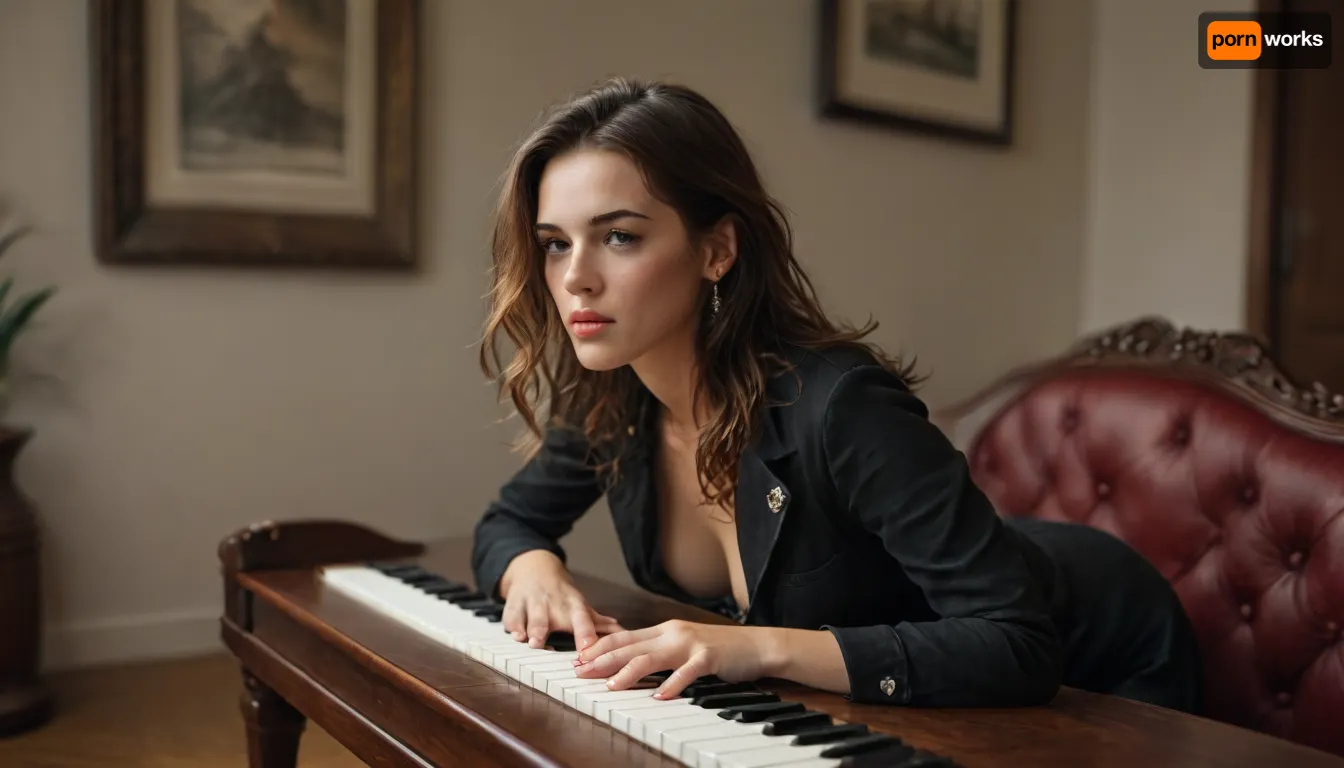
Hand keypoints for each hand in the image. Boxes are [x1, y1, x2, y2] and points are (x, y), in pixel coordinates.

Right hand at [499, 550, 624, 650]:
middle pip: (550, 618)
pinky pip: (511, 615)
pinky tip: (513, 635)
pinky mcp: (513, 603)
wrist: (534, 568)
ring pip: (529, 617)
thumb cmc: (561, 594)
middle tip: (545, 646)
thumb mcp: (580, 605)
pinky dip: (512, 625)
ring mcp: (531, 602)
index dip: (584, 633)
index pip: (581, 618)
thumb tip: (623, 634)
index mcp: (572, 605)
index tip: (587, 648)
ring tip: (526, 641)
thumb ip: (598, 623)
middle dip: (546, 630)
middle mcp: (552, 603)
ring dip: (528, 629)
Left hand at [572, 619, 775, 698]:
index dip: (599, 646)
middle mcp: (673, 633)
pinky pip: (687, 672)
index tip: (578, 658)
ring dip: (628, 672)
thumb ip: (658, 651)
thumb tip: (629, 661)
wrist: (755, 645)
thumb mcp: (683, 645)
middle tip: (580, 671)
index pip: (625, 636)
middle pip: (631, 646)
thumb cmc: (718, 649)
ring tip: (611, 685)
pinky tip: (660, 696)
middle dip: (602, 659)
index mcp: (665, 630)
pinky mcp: (709, 657)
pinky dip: (672, 685)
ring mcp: (691, 644)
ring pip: (652, 657)